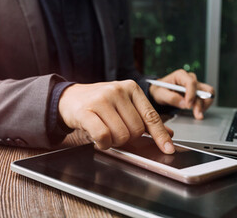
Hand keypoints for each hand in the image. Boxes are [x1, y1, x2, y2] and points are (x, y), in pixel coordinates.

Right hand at [59, 80, 175, 153]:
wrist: (68, 98)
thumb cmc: (99, 103)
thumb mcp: (125, 106)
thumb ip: (145, 118)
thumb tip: (168, 134)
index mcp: (132, 88)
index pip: (151, 116)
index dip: (160, 135)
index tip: (168, 148)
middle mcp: (118, 90)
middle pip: (136, 129)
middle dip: (128, 138)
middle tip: (116, 132)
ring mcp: (102, 99)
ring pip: (121, 135)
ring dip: (114, 142)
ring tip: (106, 132)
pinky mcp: (86, 110)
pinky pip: (103, 136)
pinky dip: (103, 143)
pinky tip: (99, 138)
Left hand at [149, 69, 214, 119]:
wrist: (161, 92)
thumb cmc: (160, 90)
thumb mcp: (160, 94)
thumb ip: (171, 98)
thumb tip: (184, 104)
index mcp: (180, 75)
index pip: (191, 82)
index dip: (191, 94)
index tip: (188, 105)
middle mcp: (190, 78)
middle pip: (202, 89)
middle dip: (200, 103)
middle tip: (197, 114)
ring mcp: (196, 85)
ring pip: (208, 93)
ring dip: (205, 104)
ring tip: (198, 114)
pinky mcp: (198, 92)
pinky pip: (207, 97)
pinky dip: (205, 105)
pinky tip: (198, 111)